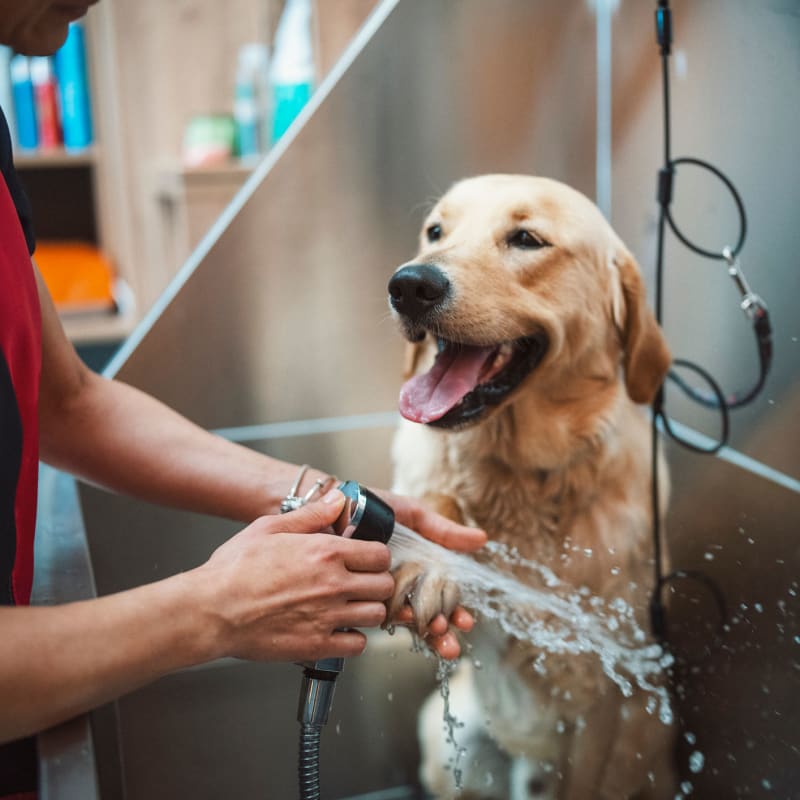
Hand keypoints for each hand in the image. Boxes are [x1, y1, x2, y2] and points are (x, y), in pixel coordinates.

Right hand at [196, 490, 393, 661]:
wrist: (211, 610)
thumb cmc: (234, 569)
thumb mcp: (270, 527)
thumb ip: (311, 515)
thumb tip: (338, 501)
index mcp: (326, 552)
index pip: (381, 555)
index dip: (376, 557)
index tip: (366, 561)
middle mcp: (333, 583)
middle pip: (384, 585)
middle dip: (376, 583)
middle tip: (361, 584)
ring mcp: (327, 616)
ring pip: (376, 615)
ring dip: (367, 610)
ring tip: (350, 606)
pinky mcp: (317, 645)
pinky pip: (358, 645)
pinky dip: (352, 638)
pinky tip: (337, 629)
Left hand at [373, 488, 485, 658]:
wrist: (339, 503)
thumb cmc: (373, 506)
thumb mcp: (412, 515)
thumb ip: (443, 531)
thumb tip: (481, 540)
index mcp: (416, 569)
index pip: (441, 598)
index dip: (455, 612)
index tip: (466, 621)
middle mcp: (400, 584)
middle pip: (427, 615)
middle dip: (442, 631)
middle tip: (451, 637)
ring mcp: (379, 591)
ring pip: (406, 619)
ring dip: (425, 632)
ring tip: (437, 634)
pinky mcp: (356, 594)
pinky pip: (378, 611)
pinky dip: (395, 620)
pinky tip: (408, 623)